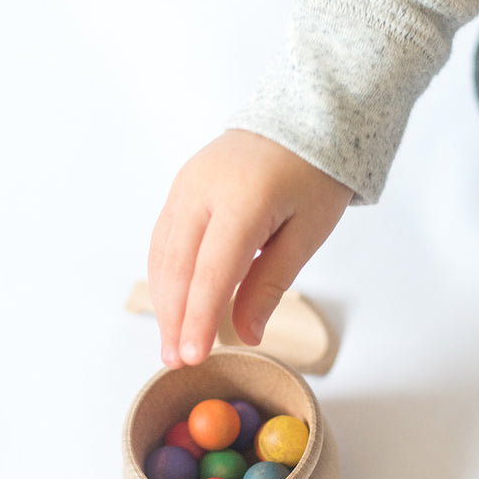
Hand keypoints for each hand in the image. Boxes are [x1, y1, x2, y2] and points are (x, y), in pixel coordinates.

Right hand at [148, 130, 351, 367]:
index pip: (211, 271)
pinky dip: (167, 273)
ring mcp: (186, 184)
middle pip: (178, 266)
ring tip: (173, 342)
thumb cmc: (315, 174)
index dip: (199, 318)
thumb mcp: (307, 232)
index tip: (193, 356)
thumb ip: (271, 283)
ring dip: (165, 300)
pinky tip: (174, 303)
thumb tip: (245, 334)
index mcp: (242, 200)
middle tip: (177, 361)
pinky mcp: (182, 184)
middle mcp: (203, 189)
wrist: (306, 117)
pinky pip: (166, 235)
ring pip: (163, 252)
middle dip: (175, 317)